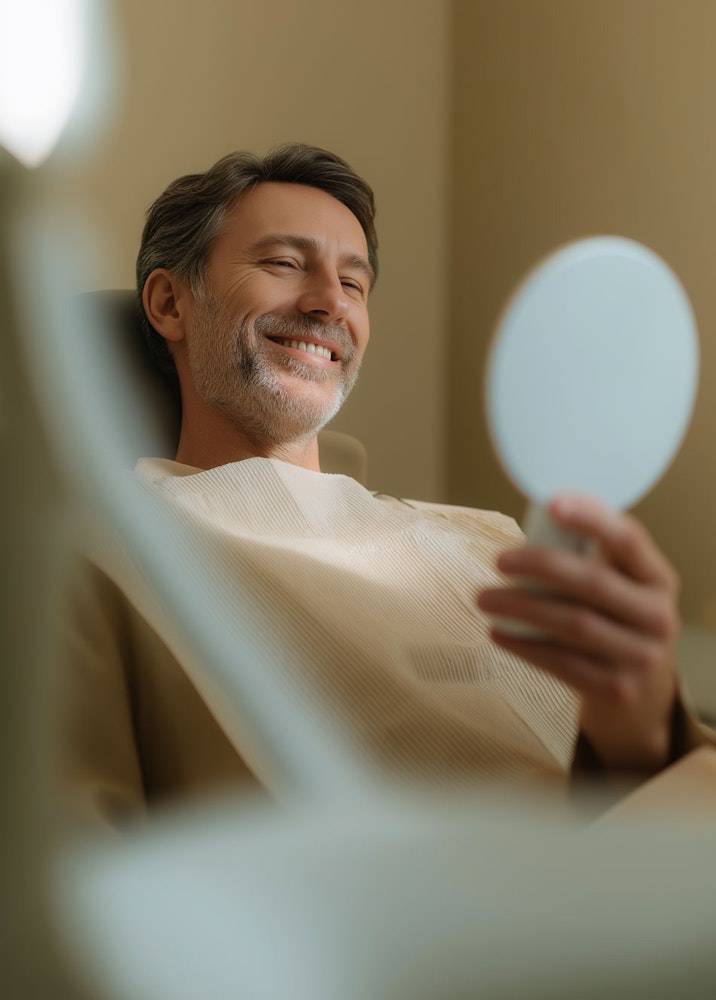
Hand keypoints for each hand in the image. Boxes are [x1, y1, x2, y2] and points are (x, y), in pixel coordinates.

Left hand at [476, 494, 680, 775]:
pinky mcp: (615, 689)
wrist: (640, 695)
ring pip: (571, 624)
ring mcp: (640, 657)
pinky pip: (561, 663)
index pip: (628, 539)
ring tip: (483, 598)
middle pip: (593, 582)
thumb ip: (594, 556)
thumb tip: (540, 513)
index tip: (552, 503)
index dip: (592, 518)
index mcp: (658, 578)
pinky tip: (498, 632)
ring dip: (520, 607)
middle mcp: (657, 616)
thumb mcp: (622, 587)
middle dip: (540, 566)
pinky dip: (524, 645)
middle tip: (500, 561)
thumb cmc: (616, 621)